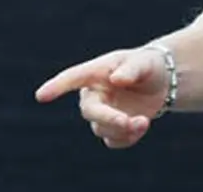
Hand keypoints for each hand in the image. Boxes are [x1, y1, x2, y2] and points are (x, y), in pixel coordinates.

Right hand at [35, 47, 169, 148]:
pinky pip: (113, 140)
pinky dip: (128, 138)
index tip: (41, 96)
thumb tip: (116, 79)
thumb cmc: (147, 65)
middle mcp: (94, 95)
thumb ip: (132, 69)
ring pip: (102, 128)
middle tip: (127, 121)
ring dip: (123, 129)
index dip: (56, 87)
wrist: (161, 80)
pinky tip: (142, 126)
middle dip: (108, 118)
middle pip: (90, 111)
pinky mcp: (113, 128)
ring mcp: (102, 113)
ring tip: (144, 121)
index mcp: (96, 73)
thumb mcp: (144, 62)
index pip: (72, 78)